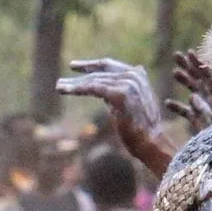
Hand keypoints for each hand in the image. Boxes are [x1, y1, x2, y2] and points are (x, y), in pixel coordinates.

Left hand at [58, 58, 174, 176]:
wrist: (152, 144)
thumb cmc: (141, 132)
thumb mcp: (131, 106)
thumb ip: (119, 93)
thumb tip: (102, 90)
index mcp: (139, 76)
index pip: (110, 66)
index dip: (91, 66)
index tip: (74, 67)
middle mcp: (134, 76)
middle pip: (100, 73)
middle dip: (79, 77)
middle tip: (61, 82)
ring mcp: (128, 84)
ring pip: (94, 81)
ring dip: (74, 85)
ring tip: (59, 87)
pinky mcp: (120, 94)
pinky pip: (94, 88)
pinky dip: (78, 89)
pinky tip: (66, 90)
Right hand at [166, 51, 211, 132]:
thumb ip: (203, 112)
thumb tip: (191, 97)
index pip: (211, 79)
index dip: (201, 66)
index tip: (191, 54)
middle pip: (202, 81)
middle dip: (190, 67)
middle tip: (176, 55)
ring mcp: (207, 112)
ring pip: (195, 92)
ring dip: (185, 82)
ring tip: (174, 72)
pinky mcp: (200, 123)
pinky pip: (188, 113)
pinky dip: (179, 108)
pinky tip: (168, 104)